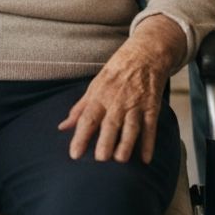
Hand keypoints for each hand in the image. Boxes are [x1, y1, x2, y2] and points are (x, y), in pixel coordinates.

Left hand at [57, 17, 183, 163]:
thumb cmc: (115, 73)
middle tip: (100, 159)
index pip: (88, 118)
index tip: (74, 154)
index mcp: (99, 96)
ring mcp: (136, 104)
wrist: (144, 55)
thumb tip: (62, 127)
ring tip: (120, 159)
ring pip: (131, 127)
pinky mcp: (152, 106)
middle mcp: (117, 101)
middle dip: (106, 141)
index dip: (80, 136)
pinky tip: (146, 159)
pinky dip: (149, 143)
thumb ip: (79, 109)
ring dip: (126, 144)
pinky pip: (150, 127)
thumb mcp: (94, 86)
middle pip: (110, 124)